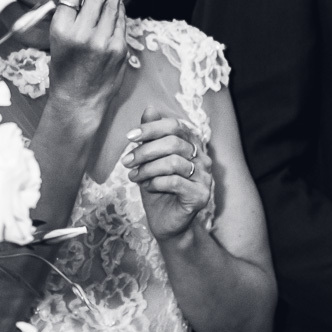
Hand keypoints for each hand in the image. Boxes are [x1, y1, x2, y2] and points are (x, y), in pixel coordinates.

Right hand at [47, 0, 126, 121]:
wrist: (79, 100)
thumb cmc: (65, 70)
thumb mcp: (57, 40)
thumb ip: (70, 16)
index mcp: (61, 28)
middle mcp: (82, 32)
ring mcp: (104, 40)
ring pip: (113, 5)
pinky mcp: (119, 48)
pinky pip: (122, 21)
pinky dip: (120, 10)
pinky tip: (119, 3)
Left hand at [124, 106, 211, 241]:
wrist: (165, 223)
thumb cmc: (157, 188)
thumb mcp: (149, 160)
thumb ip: (151, 136)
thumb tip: (150, 108)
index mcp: (192, 145)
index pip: (175, 126)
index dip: (151, 128)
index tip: (129, 136)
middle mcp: (202, 158)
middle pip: (173, 143)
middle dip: (145, 151)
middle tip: (127, 161)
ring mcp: (204, 177)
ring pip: (173, 162)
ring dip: (147, 168)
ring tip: (134, 176)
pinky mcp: (201, 195)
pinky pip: (175, 182)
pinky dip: (155, 182)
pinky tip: (148, 187)